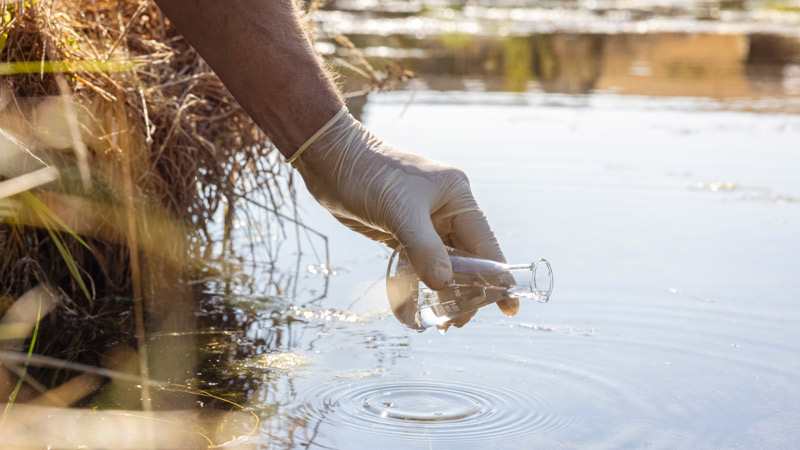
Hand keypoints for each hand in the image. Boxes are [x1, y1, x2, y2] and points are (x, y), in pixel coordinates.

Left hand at [290, 108, 518, 326]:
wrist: (329, 160)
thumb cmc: (367, 175)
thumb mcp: (399, 211)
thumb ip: (424, 248)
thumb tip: (445, 284)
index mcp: (457, 197)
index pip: (485, 243)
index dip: (497, 276)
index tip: (508, 307)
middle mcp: (446, 210)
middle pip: (468, 258)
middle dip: (467, 291)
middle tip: (457, 322)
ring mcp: (426, 222)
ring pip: (445, 264)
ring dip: (446, 291)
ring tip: (442, 322)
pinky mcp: (404, 232)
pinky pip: (423, 263)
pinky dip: (425, 282)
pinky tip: (424, 303)